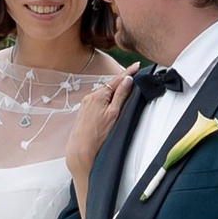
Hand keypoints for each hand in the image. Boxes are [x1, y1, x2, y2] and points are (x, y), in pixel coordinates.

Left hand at [64, 70, 132, 186]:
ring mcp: (85, 105)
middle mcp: (89, 97)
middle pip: (109, 86)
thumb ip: (121, 95)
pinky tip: (111, 104)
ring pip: (103, 94)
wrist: (81, 152)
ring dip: (113, 91)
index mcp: (98, 95)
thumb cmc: (97, 136)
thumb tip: (127, 80)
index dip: (127, 72)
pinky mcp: (84, 112)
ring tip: (125, 91)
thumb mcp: (114, 114)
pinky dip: (106, 99)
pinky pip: (97, 101)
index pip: (116, 80)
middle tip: (134, 76)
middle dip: (121, 82)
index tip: (136, 66)